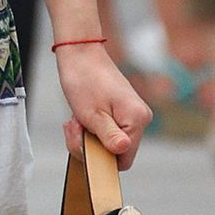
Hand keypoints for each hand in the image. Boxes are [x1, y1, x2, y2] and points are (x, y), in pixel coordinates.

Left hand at [55, 42, 151, 168]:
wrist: (80, 54)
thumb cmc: (84, 80)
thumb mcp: (92, 115)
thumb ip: (108, 138)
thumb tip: (122, 151)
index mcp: (137, 120)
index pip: (124, 160)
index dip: (101, 158)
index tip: (83, 141)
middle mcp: (140, 118)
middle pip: (115, 152)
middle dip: (89, 145)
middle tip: (74, 126)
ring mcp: (131, 114)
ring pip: (107, 142)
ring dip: (86, 136)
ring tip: (75, 120)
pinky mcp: (121, 111)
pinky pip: (106, 130)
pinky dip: (90, 128)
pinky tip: (79, 117)